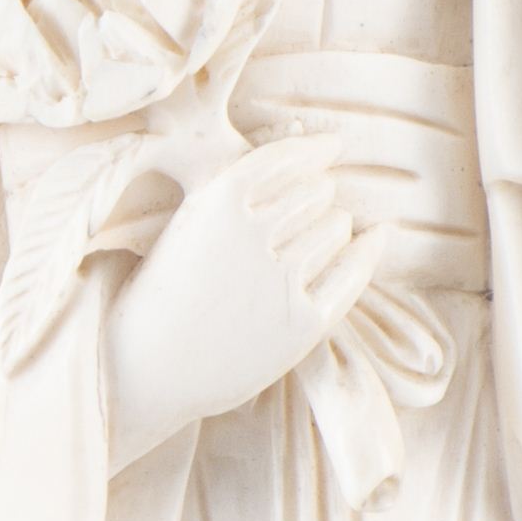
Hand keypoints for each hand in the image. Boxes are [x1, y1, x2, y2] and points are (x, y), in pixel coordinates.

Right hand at [105, 138, 392, 461]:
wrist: (145, 373)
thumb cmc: (160, 298)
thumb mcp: (185, 227)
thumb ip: (232, 193)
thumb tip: (302, 160)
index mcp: (217, 203)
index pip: (286, 159)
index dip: (315, 150)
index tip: (332, 147)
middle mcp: (253, 234)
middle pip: (316, 192)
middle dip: (320, 193)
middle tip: (315, 202)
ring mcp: (280, 280)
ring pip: (336, 228)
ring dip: (335, 225)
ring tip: (322, 234)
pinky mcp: (303, 323)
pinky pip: (352, 272)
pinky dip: (368, 249)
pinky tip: (376, 237)